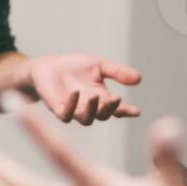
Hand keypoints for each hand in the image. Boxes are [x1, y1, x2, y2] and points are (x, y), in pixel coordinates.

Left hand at [26, 53, 141, 125]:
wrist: (48, 66)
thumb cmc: (74, 67)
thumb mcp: (99, 65)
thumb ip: (117, 72)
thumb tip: (138, 79)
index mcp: (102, 98)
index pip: (118, 109)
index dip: (127, 111)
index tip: (136, 111)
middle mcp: (90, 107)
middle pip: (104, 115)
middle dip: (110, 109)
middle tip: (115, 98)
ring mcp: (74, 110)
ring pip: (87, 119)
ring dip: (92, 110)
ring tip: (94, 96)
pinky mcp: (58, 109)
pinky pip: (66, 115)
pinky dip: (72, 105)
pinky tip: (75, 93)